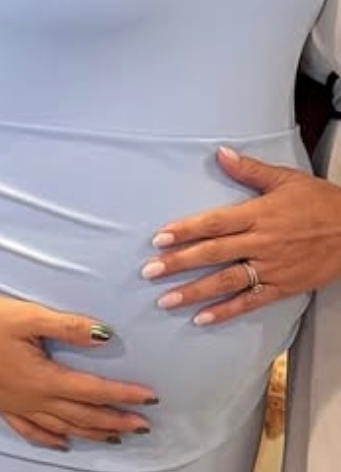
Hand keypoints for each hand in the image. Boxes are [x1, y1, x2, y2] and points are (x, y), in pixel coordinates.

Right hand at [0, 286, 156, 448]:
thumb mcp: (30, 316)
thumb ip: (70, 328)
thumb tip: (106, 337)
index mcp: (43, 378)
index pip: (93, 391)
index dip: (124, 396)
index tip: (149, 399)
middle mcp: (32, 399)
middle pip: (83, 417)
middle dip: (116, 422)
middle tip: (144, 425)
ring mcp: (15, 406)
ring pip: (62, 428)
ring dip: (91, 434)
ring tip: (116, 437)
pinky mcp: (1, 406)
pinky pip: (31, 432)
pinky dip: (51, 440)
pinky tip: (63, 444)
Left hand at [140, 146, 340, 326]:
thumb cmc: (321, 202)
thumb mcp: (286, 179)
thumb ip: (249, 170)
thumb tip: (219, 153)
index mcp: (259, 214)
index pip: (214, 223)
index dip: (185, 231)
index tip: (159, 239)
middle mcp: (261, 242)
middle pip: (213, 253)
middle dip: (178, 263)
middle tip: (150, 272)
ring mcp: (271, 267)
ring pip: (226, 281)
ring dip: (194, 291)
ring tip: (166, 300)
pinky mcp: (282, 286)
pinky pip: (250, 301)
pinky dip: (226, 311)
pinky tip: (202, 318)